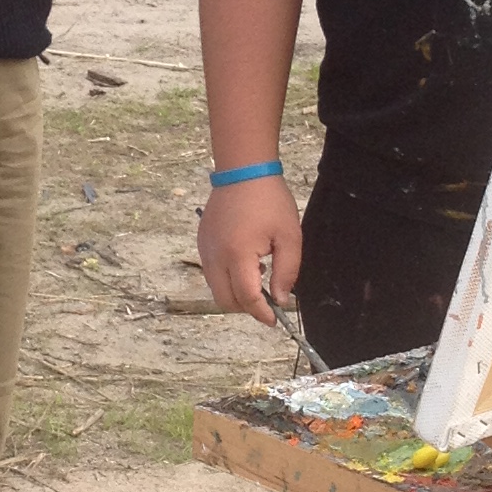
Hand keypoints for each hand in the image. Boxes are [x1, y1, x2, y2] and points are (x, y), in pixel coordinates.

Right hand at [198, 173, 302, 322]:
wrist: (243, 171)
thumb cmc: (270, 201)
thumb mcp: (289, 237)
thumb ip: (287, 272)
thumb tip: (281, 299)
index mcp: (238, 255)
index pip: (247, 298)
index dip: (262, 314)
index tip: (275, 320)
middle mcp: (215, 256)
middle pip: (225, 300)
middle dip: (246, 307)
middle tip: (267, 300)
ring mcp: (205, 249)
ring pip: (215, 288)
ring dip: (236, 292)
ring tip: (259, 274)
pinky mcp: (201, 242)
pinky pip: (211, 272)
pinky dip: (226, 278)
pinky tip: (246, 261)